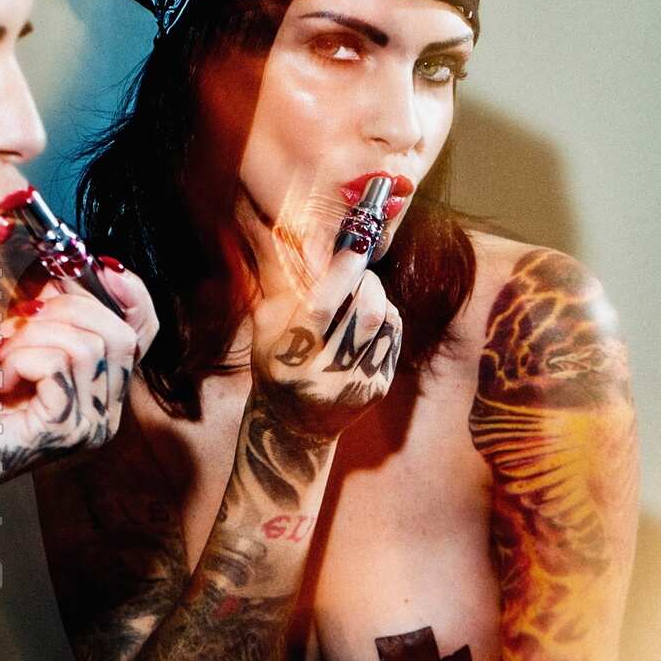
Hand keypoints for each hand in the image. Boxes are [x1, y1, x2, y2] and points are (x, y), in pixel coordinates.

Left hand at [0, 262, 158, 497]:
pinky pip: (58, 365)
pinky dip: (21, 359)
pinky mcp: (65, 431)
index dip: (130, 294)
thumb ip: (48, 306)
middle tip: (22, 321)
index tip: (100, 266)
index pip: (144, 333)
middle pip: (122, 335)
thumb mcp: (14, 336)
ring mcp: (90, 426)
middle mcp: (105, 412)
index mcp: (101, 388)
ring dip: (34, 336)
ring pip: (88, 347)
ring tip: (3, 357)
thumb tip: (69, 262)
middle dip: (68, 309)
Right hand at [251, 244, 402, 440]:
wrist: (296, 424)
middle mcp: (325, 376)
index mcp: (289, 358)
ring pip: (386, 322)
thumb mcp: (267, 328)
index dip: (341, 272)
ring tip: (359, 296)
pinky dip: (385, 317)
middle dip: (367, 281)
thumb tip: (304, 237)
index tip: (354, 246)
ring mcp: (356, 385)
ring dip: (378, 297)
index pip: (322, 307)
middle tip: (358, 271)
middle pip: (366, 313)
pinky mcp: (378, 388)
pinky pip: (393, 337)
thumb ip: (285, 285)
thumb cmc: (277, 364)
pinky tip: (366, 319)